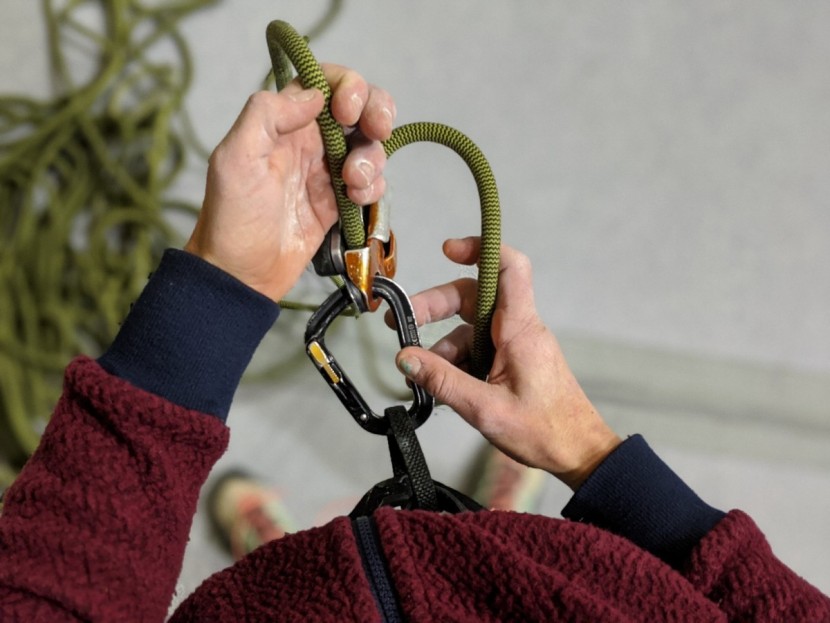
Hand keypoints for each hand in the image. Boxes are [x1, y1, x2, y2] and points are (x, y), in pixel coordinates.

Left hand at [185, 64, 395, 300]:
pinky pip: (372, 183)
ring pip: (370, 147)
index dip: (347, 87)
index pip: (325, 83)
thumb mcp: (236, 158)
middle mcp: (309, 141)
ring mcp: (328, 172)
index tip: (347, 112)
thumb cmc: (232, 217)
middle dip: (377, 112)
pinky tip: (355, 199)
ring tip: (352, 184)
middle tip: (376, 130)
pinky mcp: (341, 202)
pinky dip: (374, 187)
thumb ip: (267, 115)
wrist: (242, 274)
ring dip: (371, 160)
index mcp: (283, 122)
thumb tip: (314, 95)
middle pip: (359, 108)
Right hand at [395, 237, 621, 489]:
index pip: (509, 268)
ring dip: (442, 345)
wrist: (579, 452)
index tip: (447, 251)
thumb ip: (443, 381)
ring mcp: (515, 345)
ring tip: (424, 375)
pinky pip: (477, 349)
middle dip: (435, 306)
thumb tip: (406, 359)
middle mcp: (518, 329)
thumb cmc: (546, 431)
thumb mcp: (486, 409)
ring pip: (470, 327)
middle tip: (400, 321)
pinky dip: (456, 362)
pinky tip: (443, 385)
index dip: (479, 249)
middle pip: (472, 297)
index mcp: (520, 329)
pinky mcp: (512, 361)